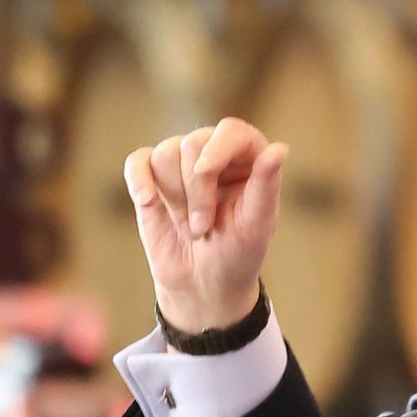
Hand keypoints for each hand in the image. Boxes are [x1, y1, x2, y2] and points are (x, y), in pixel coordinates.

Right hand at [127, 121, 285, 337]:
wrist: (202, 285)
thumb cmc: (236, 254)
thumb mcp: (255, 226)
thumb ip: (266, 186)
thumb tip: (279, 148)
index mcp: (249, 159)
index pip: (231, 131)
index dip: (216, 149)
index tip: (204, 173)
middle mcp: (215, 153)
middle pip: (192, 143)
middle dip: (195, 190)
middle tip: (203, 227)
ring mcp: (181, 164)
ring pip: (165, 154)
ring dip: (174, 197)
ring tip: (191, 228)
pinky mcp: (151, 179)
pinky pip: (137, 162)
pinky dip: (138, 179)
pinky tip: (147, 201)